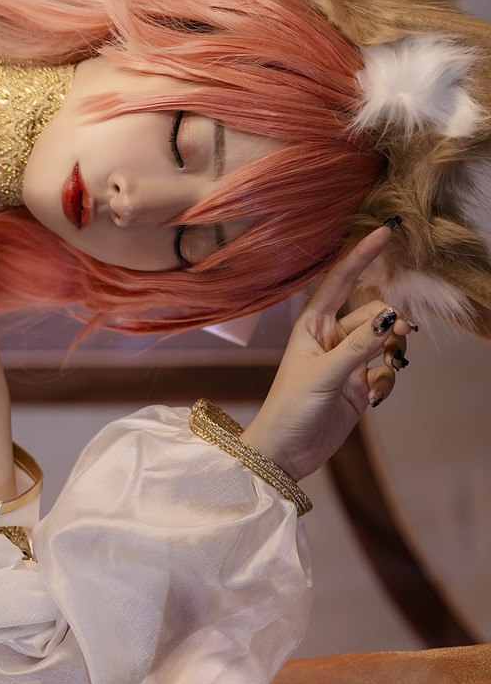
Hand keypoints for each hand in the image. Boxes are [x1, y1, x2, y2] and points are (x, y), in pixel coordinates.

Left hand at [240, 226, 413, 482]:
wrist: (285, 452)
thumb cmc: (289, 409)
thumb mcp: (323, 374)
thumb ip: (359, 346)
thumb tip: (390, 318)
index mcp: (312, 324)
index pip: (340, 279)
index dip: (362, 254)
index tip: (386, 230)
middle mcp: (331, 337)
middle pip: (373, 312)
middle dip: (390, 323)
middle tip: (399, 338)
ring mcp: (347, 360)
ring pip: (385, 340)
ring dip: (392, 353)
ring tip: (385, 371)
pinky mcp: (359, 384)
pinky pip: (386, 370)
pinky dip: (387, 382)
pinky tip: (372, 398)